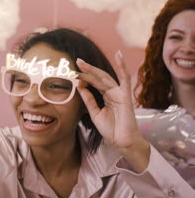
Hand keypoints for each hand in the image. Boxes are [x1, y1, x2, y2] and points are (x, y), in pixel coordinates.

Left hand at [76, 51, 149, 171]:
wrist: (122, 141)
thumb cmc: (111, 129)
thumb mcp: (95, 113)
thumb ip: (89, 100)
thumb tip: (80, 86)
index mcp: (106, 97)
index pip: (94, 84)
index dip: (84, 78)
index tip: (73, 73)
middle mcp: (113, 93)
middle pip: (98, 78)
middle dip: (87, 70)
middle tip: (75, 62)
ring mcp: (119, 93)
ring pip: (105, 78)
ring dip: (93, 70)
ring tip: (81, 63)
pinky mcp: (125, 95)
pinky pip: (125, 78)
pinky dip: (122, 66)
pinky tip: (119, 55)